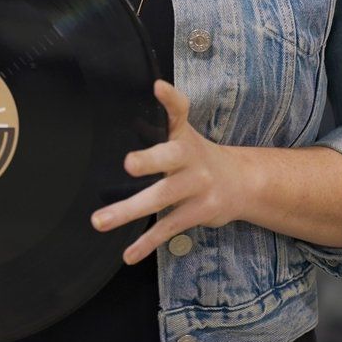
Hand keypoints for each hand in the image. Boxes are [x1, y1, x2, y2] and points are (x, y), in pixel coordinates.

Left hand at [90, 79, 245, 264]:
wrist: (242, 183)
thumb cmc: (198, 157)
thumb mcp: (184, 133)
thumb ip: (163, 119)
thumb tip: (136, 101)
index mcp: (184, 135)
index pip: (180, 111)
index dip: (170, 99)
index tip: (158, 87)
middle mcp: (192, 158)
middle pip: (170, 157)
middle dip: (150, 160)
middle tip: (128, 163)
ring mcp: (197, 186)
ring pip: (162, 198)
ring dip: (129, 210)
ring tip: (100, 221)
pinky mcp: (198, 212)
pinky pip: (169, 227)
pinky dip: (147, 242)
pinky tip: (128, 254)